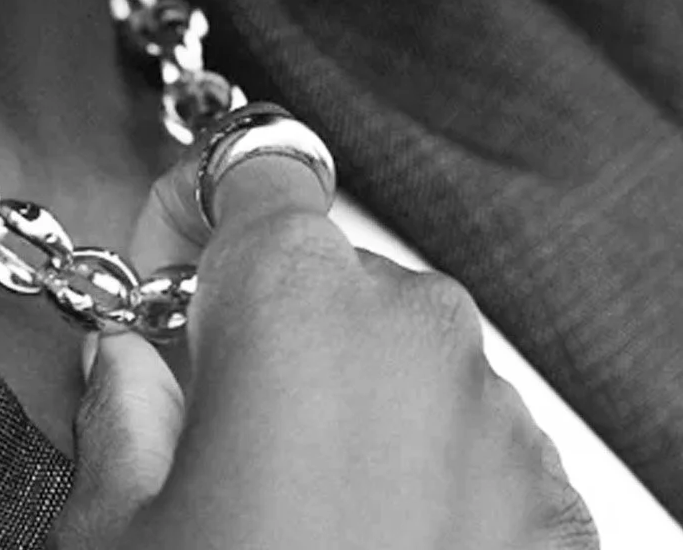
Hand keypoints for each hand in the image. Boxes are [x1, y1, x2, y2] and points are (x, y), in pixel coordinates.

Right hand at [53, 151, 598, 549]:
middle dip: (269, 338)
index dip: (193, 211)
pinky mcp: (567, 516)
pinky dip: (428, 487)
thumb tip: (130, 374)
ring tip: (299, 529)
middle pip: (330, 281)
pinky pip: (478, 455)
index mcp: (298, 301)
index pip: (251, 169)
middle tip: (213, 440)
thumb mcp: (115, 543)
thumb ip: (120, 420)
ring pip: (408, 370)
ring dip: (353, 416)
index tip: (166, 275)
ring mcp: (508, 423)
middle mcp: (421, 331)